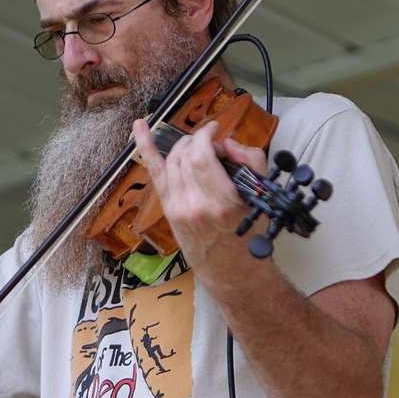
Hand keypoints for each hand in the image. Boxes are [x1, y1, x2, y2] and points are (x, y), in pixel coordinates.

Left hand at [132, 119, 265, 265]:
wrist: (231, 269)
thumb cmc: (246, 236)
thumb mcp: (258, 198)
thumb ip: (251, 162)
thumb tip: (230, 144)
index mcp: (220, 202)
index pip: (202, 155)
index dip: (206, 135)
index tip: (215, 130)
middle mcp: (195, 205)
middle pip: (186, 155)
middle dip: (199, 141)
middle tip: (213, 145)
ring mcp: (178, 208)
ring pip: (172, 160)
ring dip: (184, 146)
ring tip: (198, 148)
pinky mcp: (169, 209)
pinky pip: (154, 173)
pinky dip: (145, 147)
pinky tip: (140, 129)